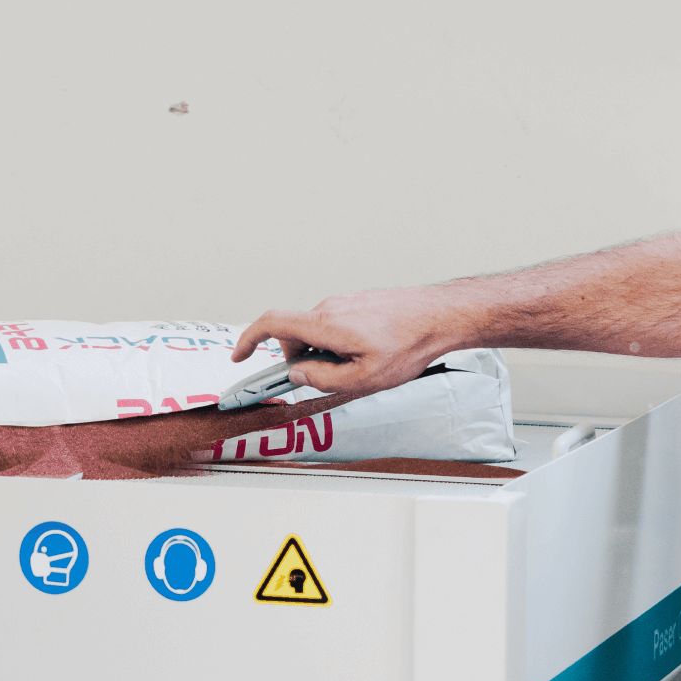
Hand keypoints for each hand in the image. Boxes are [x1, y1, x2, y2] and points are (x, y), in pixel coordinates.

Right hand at [232, 286, 464, 395]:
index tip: (240, 356)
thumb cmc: (408, 346)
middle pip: (295, 334)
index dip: (249, 340)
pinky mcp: (357, 302)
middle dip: (301, 360)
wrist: (440, 316)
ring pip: (317, 332)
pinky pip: (335, 325)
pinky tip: (370, 352)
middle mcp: (329, 307)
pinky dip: (339, 343)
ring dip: (325, 353)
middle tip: (330, 379)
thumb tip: (297, 374)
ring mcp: (344, 301)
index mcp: (325, 324)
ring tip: (361, 366)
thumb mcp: (363, 378)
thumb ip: (323, 379)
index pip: (271, 323)